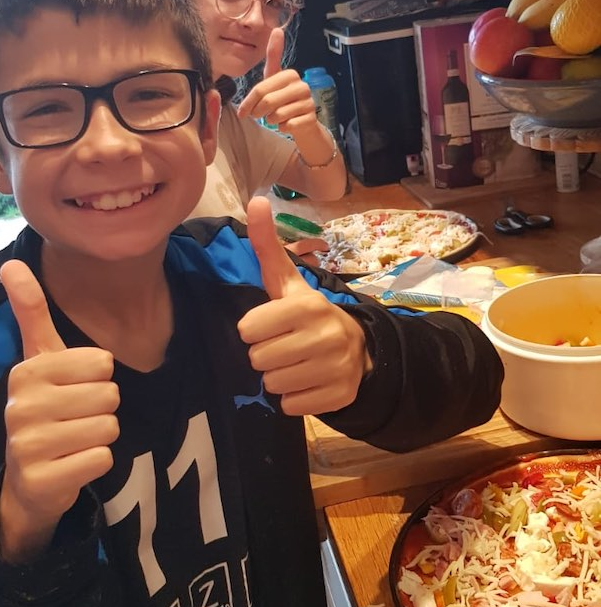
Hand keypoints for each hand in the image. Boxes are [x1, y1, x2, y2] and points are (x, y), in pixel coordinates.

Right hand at [0, 260, 119, 562]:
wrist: (29, 481)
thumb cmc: (45, 410)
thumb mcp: (39, 360)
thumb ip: (31, 312)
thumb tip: (11, 264)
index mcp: (26, 372)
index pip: (102, 363)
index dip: (98, 379)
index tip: (73, 390)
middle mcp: (21, 406)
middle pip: (109, 395)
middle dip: (102, 409)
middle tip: (74, 420)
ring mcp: (27, 445)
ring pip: (108, 427)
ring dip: (100, 437)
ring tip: (73, 441)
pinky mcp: (40, 480)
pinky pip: (101, 459)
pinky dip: (97, 463)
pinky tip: (72, 464)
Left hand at [237, 28, 319, 138]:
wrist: (303, 122)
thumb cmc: (283, 98)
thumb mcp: (274, 78)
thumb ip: (273, 56)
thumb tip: (277, 28)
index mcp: (290, 74)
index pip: (261, 89)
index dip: (249, 102)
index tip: (242, 112)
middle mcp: (302, 85)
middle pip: (267, 102)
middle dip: (258, 112)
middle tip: (258, 115)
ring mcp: (308, 102)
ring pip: (276, 115)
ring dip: (271, 120)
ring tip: (276, 117)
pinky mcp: (311, 119)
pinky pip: (287, 126)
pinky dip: (282, 128)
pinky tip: (287, 123)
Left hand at [237, 198, 370, 415]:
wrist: (359, 348)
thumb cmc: (308, 314)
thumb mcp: (287, 282)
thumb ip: (266, 245)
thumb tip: (255, 200)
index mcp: (306, 305)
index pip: (248, 329)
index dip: (253, 330)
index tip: (268, 326)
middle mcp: (324, 334)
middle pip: (258, 359)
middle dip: (265, 355)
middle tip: (283, 346)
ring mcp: (336, 367)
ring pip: (273, 385)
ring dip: (278, 378)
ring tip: (294, 363)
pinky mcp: (340, 396)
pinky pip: (292, 406)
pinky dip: (294, 398)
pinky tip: (307, 381)